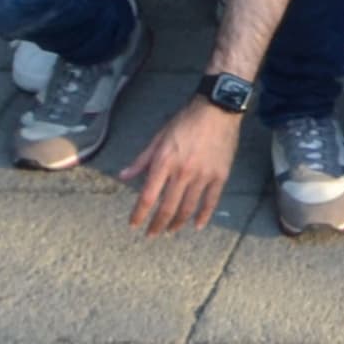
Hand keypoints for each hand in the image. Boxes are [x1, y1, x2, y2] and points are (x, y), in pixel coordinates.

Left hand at [117, 100, 243, 235]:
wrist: (217, 109)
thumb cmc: (185, 121)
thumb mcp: (159, 137)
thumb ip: (142, 160)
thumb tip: (123, 176)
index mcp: (164, 162)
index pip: (147, 197)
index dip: (139, 214)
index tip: (134, 225)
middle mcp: (182, 172)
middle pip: (167, 208)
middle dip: (157, 225)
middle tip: (151, 234)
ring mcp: (203, 175)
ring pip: (188, 208)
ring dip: (177, 223)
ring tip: (170, 230)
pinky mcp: (220, 175)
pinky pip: (210, 201)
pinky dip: (204, 216)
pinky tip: (197, 225)